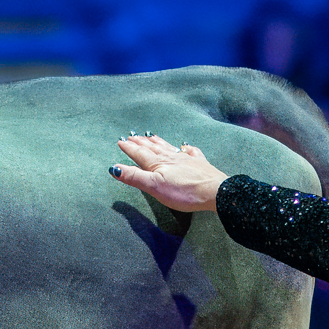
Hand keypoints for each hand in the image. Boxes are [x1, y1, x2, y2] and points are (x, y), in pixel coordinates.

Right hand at [110, 132, 225, 211]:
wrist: (214, 192)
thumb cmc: (184, 192)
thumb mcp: (154, 186)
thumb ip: (134, 177)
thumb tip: (114, 168)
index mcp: (158, 164)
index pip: (140, 154)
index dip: (129, 148)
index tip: (121, 141)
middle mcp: (171, 158)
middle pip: (153, 148)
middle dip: (141, 142)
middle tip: (133, 136)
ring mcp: (187, 160)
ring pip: (169, 148)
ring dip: (159, 142)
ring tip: (152, 137)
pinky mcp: (200, 164)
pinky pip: (192, 152)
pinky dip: (186, 148)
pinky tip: (185, 146)